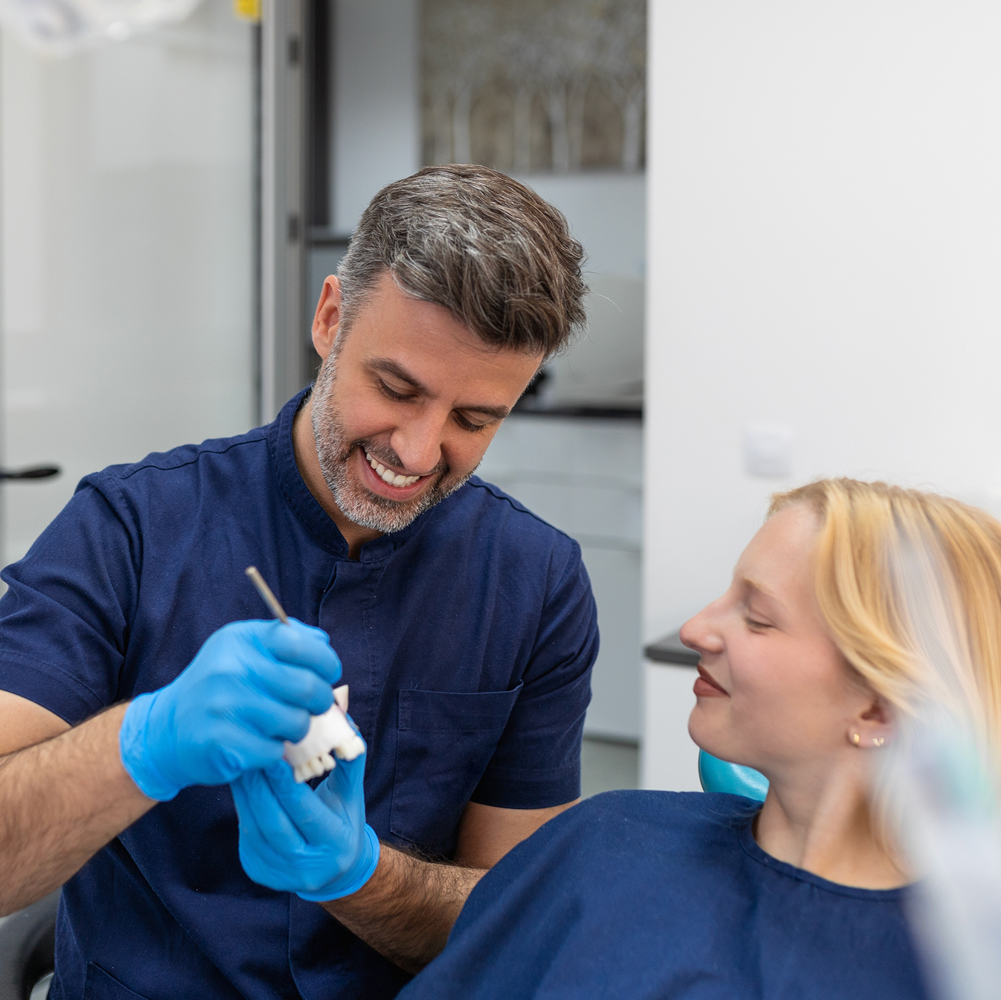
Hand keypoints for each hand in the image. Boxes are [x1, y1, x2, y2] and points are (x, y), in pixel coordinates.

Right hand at [119, 619, 340, 800]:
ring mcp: (223, 705)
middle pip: (306, 687)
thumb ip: (287, 640)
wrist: (168, 728)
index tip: (327, 675)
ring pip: (295, 722)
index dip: (326, 662)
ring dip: (297, 729)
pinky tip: (259, 743)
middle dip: (320, 701)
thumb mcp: (244, 650)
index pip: (301, 644)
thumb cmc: (220, 687)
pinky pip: (274, 751)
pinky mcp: (220, 741)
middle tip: (313, 707)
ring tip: (282, 725)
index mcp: (242, 639)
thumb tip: (324, 643)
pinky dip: (274, 751)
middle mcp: (231, 668)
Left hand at [230, 750, 379, 900]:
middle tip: (248, 754)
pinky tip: (240, 785)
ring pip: (254, 829)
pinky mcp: (258, 871)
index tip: (274, 756)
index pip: (306, 813)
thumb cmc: (344, 821)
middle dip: (259, 787)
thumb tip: (346, 724)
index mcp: (336, 844)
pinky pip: (246, 834)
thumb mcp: (352, 794)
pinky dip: (242, 806)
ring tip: (240, 765)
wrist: (335, 869)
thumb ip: (350, 762)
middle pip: (275, 823)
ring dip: (245, 795)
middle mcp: (308, 867)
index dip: (287, 785)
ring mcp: (279, 874)